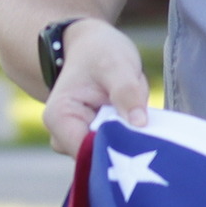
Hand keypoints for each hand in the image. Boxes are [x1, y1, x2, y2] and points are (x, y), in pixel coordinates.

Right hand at [43, 22, 152, 156]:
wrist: (92, 48)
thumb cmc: (99, 52)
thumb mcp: (115, 64)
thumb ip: (126, 91)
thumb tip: (139, 124)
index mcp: (59, 118)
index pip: (87, 152)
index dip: (115, 150)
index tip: (142, 139)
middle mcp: (63, 137)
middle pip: (99, 158)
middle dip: (126, 144)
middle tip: (146, 121)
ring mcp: (78, 143)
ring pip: (111, 155)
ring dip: (130, 139)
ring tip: (137, 113)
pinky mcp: (94, 143)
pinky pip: (117, 150)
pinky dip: (131, 139)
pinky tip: (136, 120)